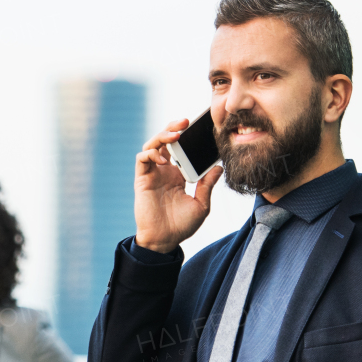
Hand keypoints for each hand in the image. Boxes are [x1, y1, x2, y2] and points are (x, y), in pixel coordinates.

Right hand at [133, 120, 223, 253]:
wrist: (164, 240)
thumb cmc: (182, 226)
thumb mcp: (202, 205)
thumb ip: (208, 185)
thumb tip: (219, 168)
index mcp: (178, 175)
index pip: (182, 148)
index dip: (188, 137)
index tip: (200, 128)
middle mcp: (164, 171)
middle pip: (166, 141)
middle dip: (174, 127)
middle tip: (186, 121)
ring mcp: (152, 174)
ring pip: (152, 145)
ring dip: (162, 136)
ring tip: (175, 133)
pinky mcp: (142, 179)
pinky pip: (142, 159)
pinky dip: (151, 153)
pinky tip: (164, 160)